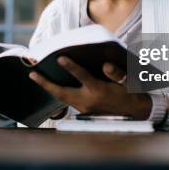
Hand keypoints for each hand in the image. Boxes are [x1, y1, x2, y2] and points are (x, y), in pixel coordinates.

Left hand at [28, 56, 151, 119]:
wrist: (136, 112)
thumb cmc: (131, 92)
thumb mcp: (128, 81)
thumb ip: (116, 73)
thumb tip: (106, 65)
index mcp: (98, 91)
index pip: (82, 77)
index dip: (71, 67)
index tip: (60, 58)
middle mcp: (88, 101)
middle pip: (62, 93)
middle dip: (46, 84)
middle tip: (32, 74)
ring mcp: (85, 108)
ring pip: (62, 98)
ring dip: (50, 89)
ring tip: (37, 78)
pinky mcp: (84, 111)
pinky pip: (68, 102)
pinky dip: (59, 93)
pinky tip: (52, 85)